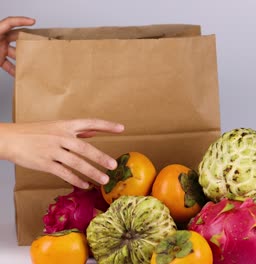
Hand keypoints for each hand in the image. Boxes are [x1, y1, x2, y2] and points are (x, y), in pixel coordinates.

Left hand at [0, 16, 34, 75]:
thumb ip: (2, 32)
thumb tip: (15, 30)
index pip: (9, 23)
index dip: (21, 20)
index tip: (33, 22)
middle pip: (16, 37)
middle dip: (27, 41)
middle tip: (38, 44)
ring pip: (15, 52)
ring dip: (23, 58)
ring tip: (32, 62)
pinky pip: (9, 64)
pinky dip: (15, 69)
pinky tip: (20, 73)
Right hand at [0, 119, 124, 188]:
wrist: (9, 139)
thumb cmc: (34, 132)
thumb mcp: (56, 126)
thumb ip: (77, 130)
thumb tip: (95, 131)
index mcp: (65, 125)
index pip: (90, 123)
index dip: (106, 125)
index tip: (122, 128)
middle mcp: (61, 137)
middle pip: (84, 148)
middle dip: (100, 157)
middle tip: (113, 165)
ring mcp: (53, 151)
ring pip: (76, 163)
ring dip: (91, 172)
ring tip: (104, 180)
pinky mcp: (45, 163)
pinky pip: (64, 173)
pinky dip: (76, 180)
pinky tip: (85, 185)